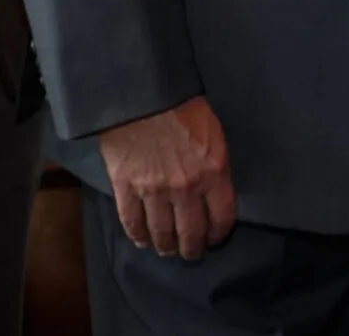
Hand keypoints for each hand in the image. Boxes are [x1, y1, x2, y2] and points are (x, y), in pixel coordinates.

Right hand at [97, 96, 235, 259]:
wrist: (143, 94)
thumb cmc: (183, 107)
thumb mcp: (214, 133)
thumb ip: (215, 165)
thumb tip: (214, 190)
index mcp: (213, 172)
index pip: (222, 217)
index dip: (219, 234)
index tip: (215, 239)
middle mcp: (186, 188)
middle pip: (191, 232)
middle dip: (192, 248)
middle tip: (191, 253)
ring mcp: (154, 191)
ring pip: (161, 233)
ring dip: (165, 247)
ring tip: (167, 250)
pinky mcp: (126, 188)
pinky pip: (132, 222)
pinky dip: (138, 236)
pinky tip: (143, 241)